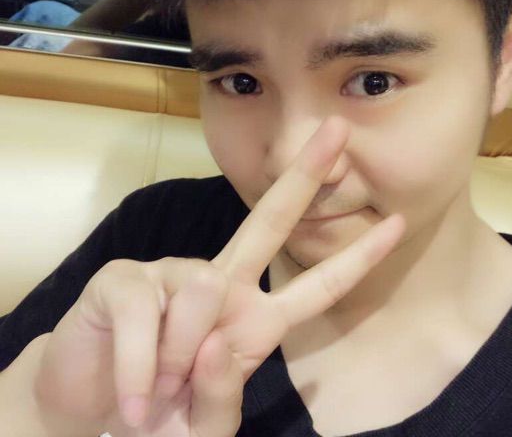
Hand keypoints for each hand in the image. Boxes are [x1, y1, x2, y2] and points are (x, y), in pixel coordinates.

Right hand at [33, 117, 404, 435]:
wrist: (88, 411)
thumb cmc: (157, 416)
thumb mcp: (201, 424)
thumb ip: (222, 393)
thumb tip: (218, 341)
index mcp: (251, 320)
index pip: (315, 287)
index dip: (357, 259)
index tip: (399, 224)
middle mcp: (219, 284)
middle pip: (269, 221)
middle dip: (305, 175)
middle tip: (338, 128)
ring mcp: (171, 274)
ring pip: (204, 292)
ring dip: (178, 363)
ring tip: (155, 395)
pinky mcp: (124, 279)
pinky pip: (148, 318)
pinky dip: (141, 373)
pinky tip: (132, 393)